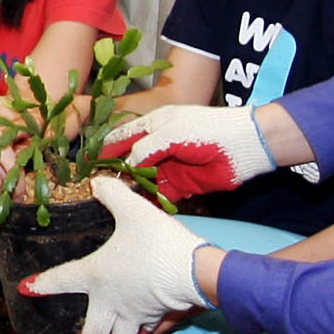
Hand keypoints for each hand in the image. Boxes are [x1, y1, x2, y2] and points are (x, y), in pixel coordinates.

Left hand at [21, 176, 212, 333]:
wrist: (195, 271)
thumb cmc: (159, 243)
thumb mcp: (134, 210)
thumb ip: (113, 194)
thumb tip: (98, 182)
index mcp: (96, 276)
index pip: (60, 280)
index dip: (40, 284)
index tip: (26, 288)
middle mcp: (111, 302)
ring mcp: (135, 315)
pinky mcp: (160, 319)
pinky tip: (146, 329)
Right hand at [102, 105, 275, 199]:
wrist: (245, 146)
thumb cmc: (208, 129)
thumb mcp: (171, 132)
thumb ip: (145, 148)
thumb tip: (126, 164)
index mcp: (154, 125)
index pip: (122, 137)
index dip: (105, 150)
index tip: (88, 163)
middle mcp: (159, 145)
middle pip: (130, 162)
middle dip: (116, 174)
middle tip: (98, 188)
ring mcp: (171, 166)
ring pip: (143, 181)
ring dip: (133, 190)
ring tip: (116, 202)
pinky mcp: (183, 184)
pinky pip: (161, 195)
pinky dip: (151, 202)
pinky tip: (140, 209)